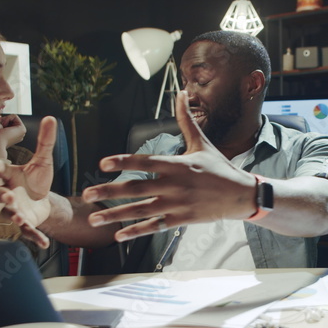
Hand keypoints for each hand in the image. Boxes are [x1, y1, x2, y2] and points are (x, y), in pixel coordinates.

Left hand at [0, 114, 26, 157]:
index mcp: (12, 137)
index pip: (6, 122)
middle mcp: (18, 135)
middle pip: (9, 119)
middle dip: (2, 121)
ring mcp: (21, 133)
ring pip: (12, 118)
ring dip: (4, 121)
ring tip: (1, 129)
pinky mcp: (22, 129)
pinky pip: (14, 116)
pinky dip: (7, 119)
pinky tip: (4, 127)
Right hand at [0, 116, 56, 247]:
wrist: (41, 200)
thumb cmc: (34, 180)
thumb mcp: (43, 160)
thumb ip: (45, 142)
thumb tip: (52, 118)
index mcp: (8, 176)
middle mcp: (5, 193)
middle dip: (0, 196)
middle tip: (7, 195)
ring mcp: (13, 210)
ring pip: (8, 214)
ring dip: (13, 216)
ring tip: (20, 218)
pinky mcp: (24, 224)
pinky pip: (27, 232)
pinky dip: (35, 238)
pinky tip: (44, 243)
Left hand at [81, 91, 256, 241]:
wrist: (241, 195)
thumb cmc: (220, 168)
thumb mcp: (202, 143)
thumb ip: (186, 120)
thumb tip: (181, 92)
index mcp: (177, 164)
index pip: (144, 162)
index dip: (123, 162)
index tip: (102, 163)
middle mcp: (174, 185)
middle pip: (136, 188)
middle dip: (108, 191)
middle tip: (86, 194)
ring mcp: (177, 204)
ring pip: (141, 210)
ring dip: (115, 215)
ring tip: (94, 218)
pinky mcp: (182, 220)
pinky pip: (155, 226)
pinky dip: (136, 231)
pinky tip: (119, 236)